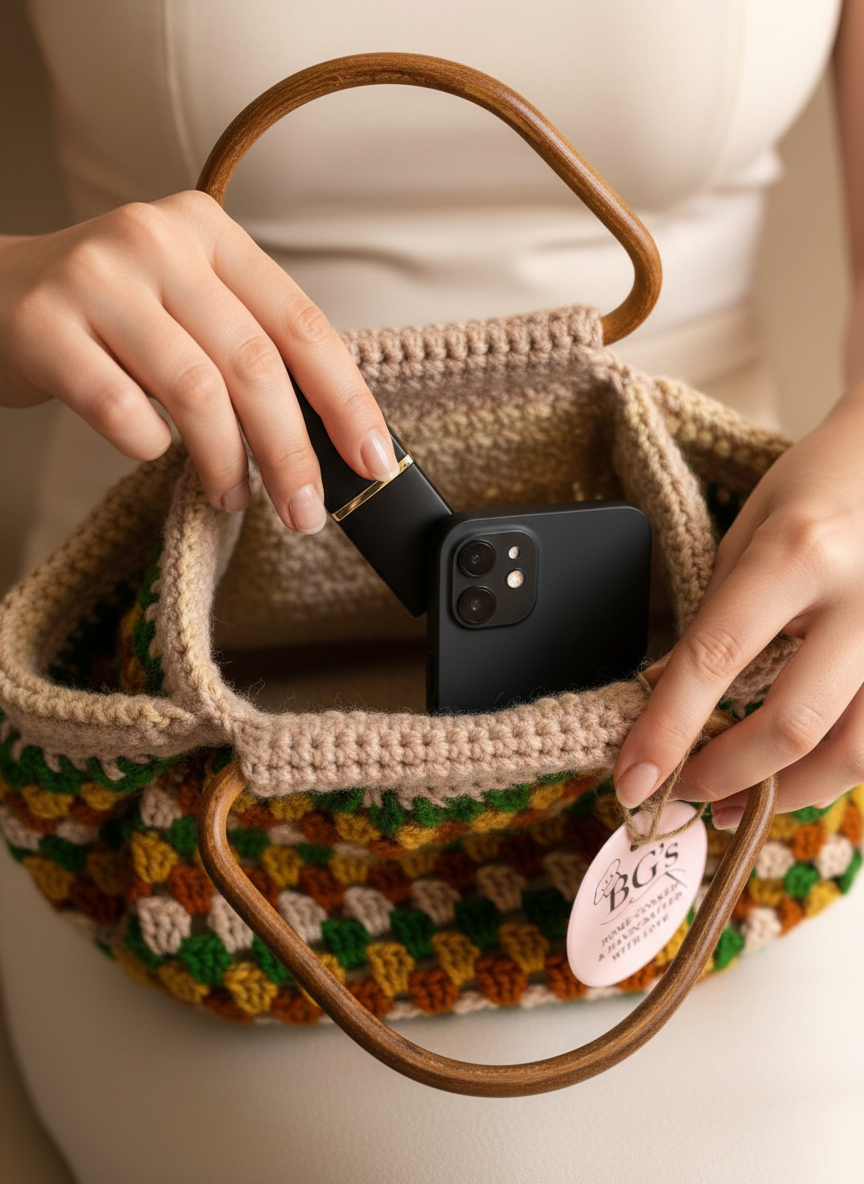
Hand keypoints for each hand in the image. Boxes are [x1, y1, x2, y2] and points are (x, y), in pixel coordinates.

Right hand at [0, 191, 397, 530]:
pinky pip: (121, 410)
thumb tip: (331, 441)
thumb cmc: (111, 317)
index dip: (345, 401)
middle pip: (254, 365)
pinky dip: (149, 446)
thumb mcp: (189, 304)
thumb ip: (250, 347)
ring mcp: (96, 278)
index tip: (372, 462)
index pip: (301, 325)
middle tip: (304, 511)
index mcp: (210, 232)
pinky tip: (153, 450)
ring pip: (196, 392)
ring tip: (231, 494)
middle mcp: (157, 241)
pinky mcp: (43, 324)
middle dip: (291, 453)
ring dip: (226, 462)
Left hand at [613, 386, 863, 826]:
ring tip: (737, 802)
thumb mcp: (748, 533)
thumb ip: (712, 618)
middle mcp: (862, 599)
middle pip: (794, 724)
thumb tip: (663, 698)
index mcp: (799, 551)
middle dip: (726, 776)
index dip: (667, 729)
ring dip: (788, 794)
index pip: (715, 658)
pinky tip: (795, 774)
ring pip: (855, 754)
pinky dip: (832, 768)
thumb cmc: (819, 483)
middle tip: (681, 793)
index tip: (633, 780)